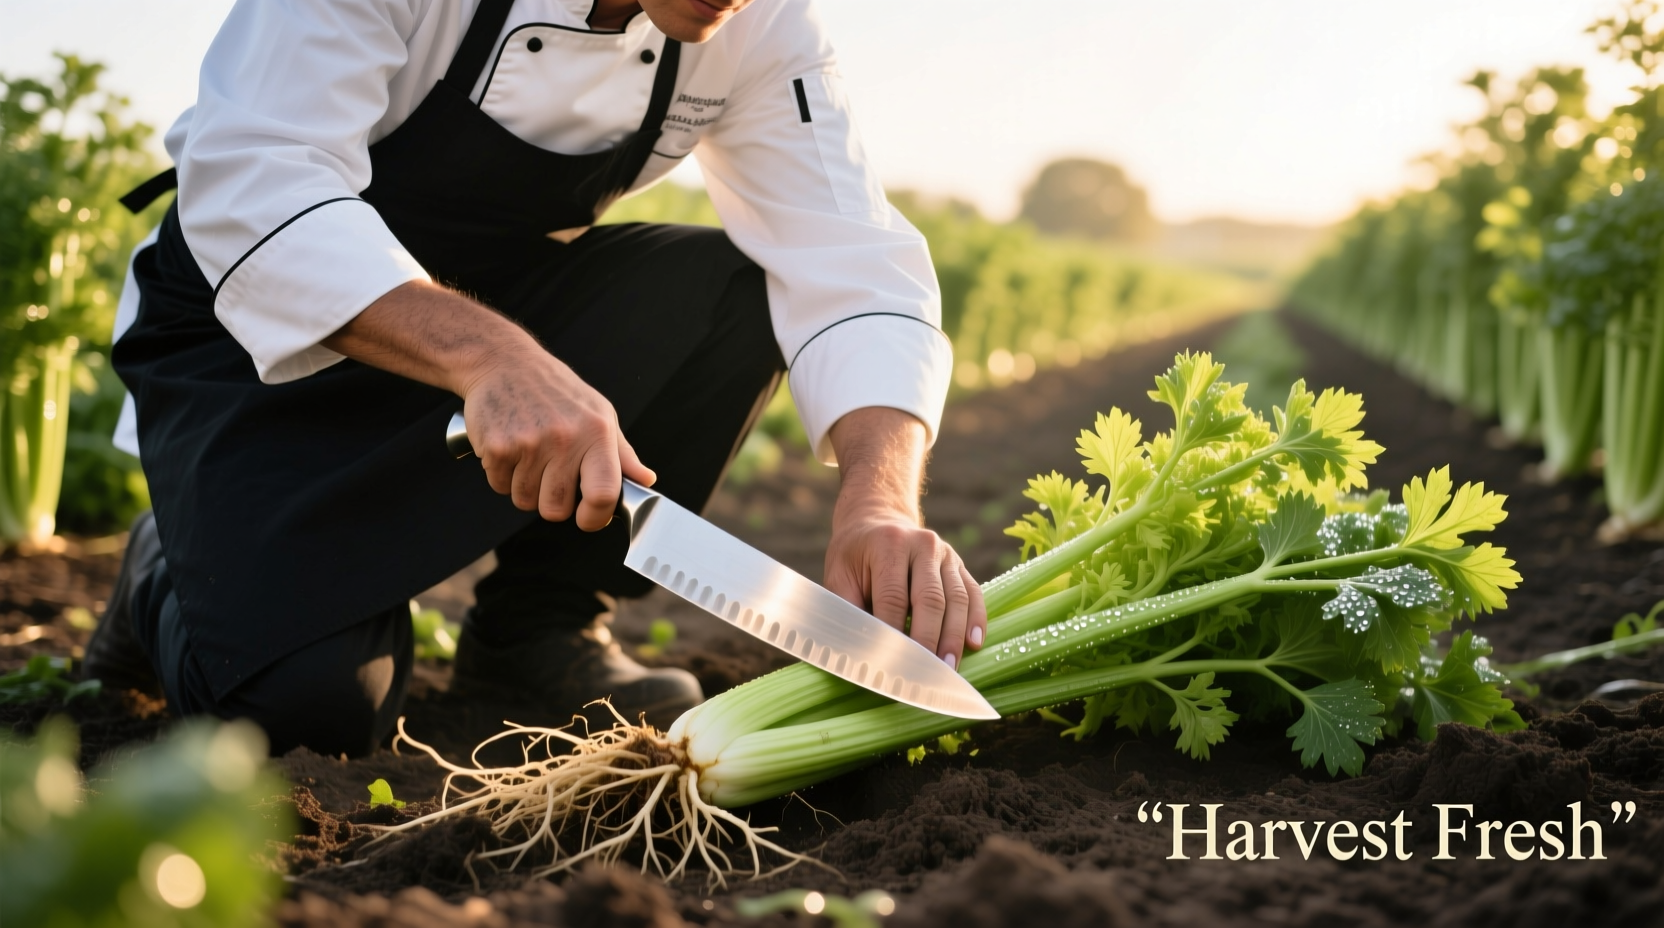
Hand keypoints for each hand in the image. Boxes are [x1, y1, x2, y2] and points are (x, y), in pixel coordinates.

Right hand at [462, 344, 655, 529]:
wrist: (504, 362)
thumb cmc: (556, 391)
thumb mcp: (599, 413)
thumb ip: (622, 454)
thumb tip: (645, 481)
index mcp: (596, 434)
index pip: (603, 494)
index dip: (595, 518)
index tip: (587, 518)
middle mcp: (565, 439)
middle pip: (556, 510)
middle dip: (552, 503)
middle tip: (550, 475)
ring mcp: (529, 444)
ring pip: (525, 500)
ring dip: (525, 487)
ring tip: (529, 454)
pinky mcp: (497, 447)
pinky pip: (499, 486)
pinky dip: (502, 475)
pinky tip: (509, 447)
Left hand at [824, 508, 986, 667]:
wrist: (878, 521)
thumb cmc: (854, 555)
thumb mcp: (839, 574)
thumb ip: (847, 608)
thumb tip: (856, 651)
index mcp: (888, 544)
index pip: (894, 597)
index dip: (894, 634)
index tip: (891, 665)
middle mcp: (922, 544)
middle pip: (930, 599)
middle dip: (929, 639)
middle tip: (927, 674)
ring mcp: (945, 553)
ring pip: (957, 598)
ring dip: (954, 636)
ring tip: (949, 668)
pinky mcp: (959, 564)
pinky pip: (973, 593)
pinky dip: (975, 619)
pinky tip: (974, 643)